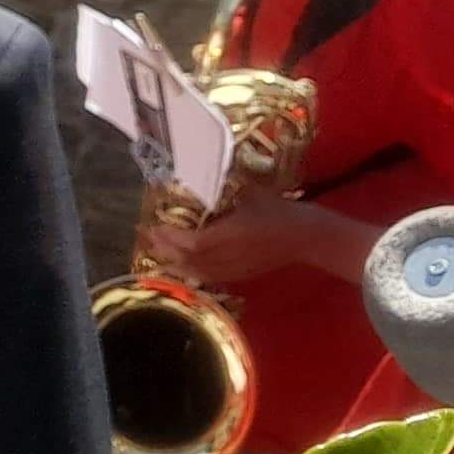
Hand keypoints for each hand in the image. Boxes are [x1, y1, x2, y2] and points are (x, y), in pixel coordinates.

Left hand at [162, 192, 352, 286]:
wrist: (308, 237)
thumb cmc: (282, 211)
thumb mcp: (252, 194)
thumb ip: (227, 190)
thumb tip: (205, 177)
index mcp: (231, 236)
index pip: (192, 243)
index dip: (169, 238)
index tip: (152, 227)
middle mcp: (229, 257)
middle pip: (189, 261)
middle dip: (164, 250)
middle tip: (145, 237)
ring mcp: (236, 269)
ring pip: (197, 272)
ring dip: (175, 263)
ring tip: (156, 251)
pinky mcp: (242, 275)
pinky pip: (209, 276)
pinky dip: (191, 270)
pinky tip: (183, 264)